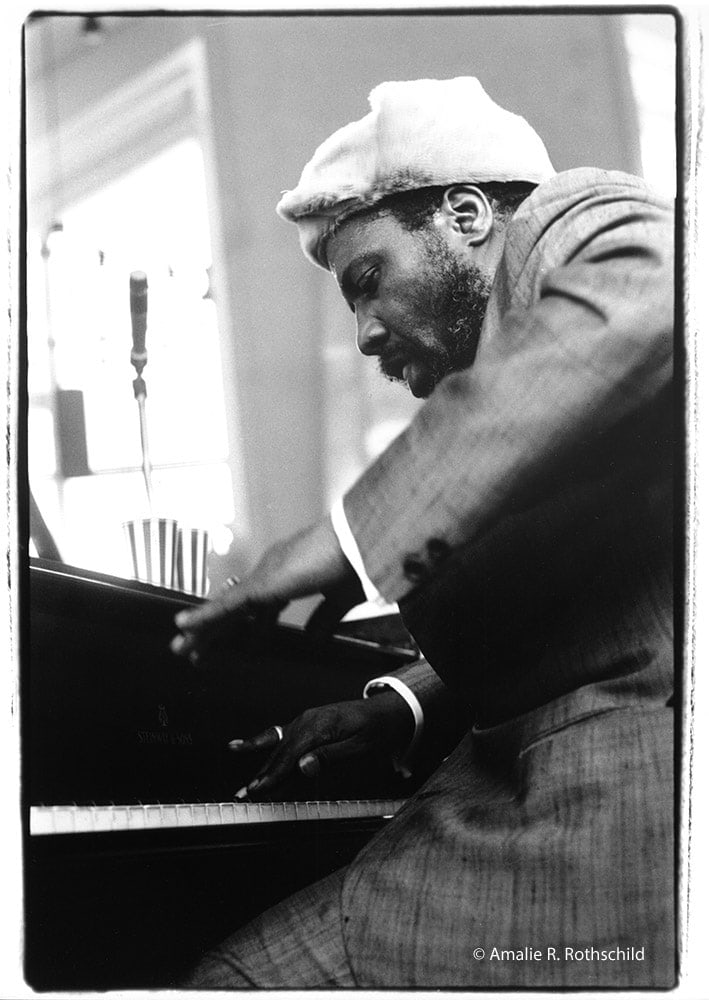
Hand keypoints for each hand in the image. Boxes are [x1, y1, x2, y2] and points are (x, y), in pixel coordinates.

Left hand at [171, 518, 362, 661]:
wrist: (360, 543)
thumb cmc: (356, 562)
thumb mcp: (340, 599)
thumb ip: (324, 619)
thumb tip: (313, 639)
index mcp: (290, 574)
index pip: (262, 606)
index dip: (251, 629)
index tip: (244, 646)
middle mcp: (272, 571)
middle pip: (238, 608)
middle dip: (218, 630)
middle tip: (199, 650)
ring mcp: (264, 575)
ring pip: (226, 607)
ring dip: (203, 628)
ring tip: (180, 646)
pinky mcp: (262, 583)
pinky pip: (226, 604)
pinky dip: (204, 616)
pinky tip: (184, 626)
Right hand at [230, 691, 413, 798]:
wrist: (385, 711)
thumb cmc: (376, 730)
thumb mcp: (360, 747)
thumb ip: (330, 757)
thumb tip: (303, 768)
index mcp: (319, 726)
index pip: (291, 756)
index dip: (274, 775)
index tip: (258, 790)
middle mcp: (306, 721)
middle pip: (280, 753)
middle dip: (262, 776)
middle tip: (243, 796)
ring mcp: (303, 721)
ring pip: (279, 748)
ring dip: (261, 768)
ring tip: (245, 786)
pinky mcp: (304, 724)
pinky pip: (280, 736)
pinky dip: (260, 743)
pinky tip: (240, 747)